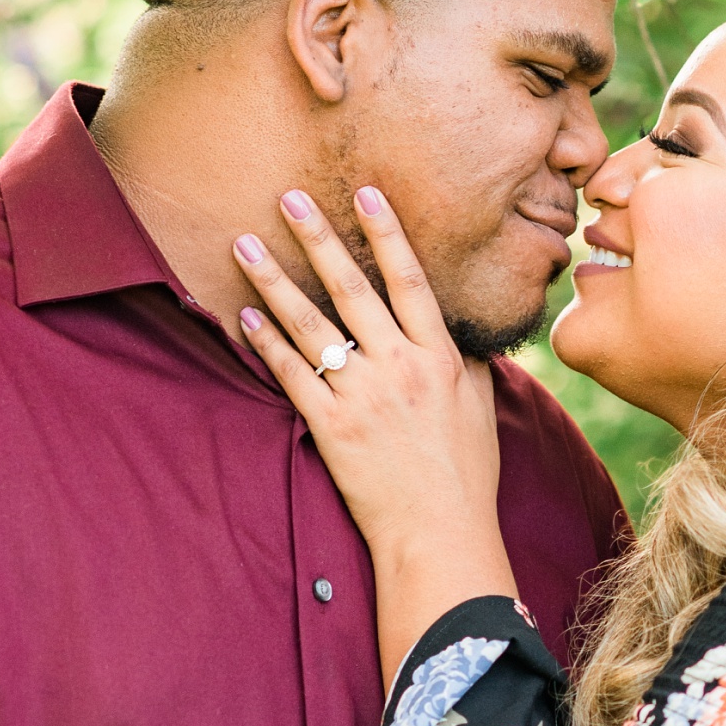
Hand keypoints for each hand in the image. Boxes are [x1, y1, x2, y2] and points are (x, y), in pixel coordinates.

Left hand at [234, 187, 519, 688]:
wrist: (440, 532)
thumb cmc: (466, 475)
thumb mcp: (482, 410)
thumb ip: (468, 365)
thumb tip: (464, 334)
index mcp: (442, 358)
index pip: (410, 280)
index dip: (386, 233)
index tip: (365, 193)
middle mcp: (402, 368)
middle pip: (352, 289)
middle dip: (318, 238)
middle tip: (287, 198)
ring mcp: (364, 395)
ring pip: (311, 324)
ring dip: (274, 280)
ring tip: (244, 243)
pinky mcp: (331, 425)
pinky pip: (291, 372)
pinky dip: (265, 341)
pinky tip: (244, 314)